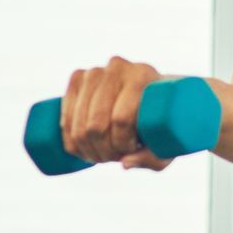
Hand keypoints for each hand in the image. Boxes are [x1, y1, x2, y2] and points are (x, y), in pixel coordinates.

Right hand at [61, 56, 172, 170]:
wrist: (150, 90)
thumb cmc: (163, 119)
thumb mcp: (166, 140)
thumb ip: (153, 157)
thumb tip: (124, 164)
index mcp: (143, 75)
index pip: (122, 118)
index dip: (121, 144)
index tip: (129, 151)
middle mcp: (117, 68)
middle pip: (97, 124)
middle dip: (103, 150)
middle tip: (114, 157)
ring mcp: (94, 72)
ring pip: (78, 124)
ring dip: (86, 148)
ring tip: (101, 156)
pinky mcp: (77, 79)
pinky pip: (65, 117)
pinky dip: (70, 141)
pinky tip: (81, 150)